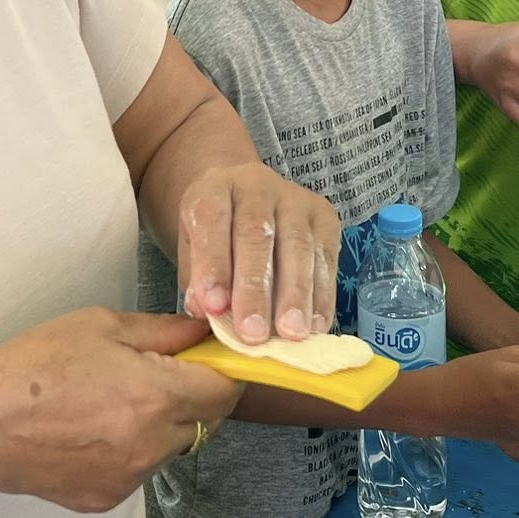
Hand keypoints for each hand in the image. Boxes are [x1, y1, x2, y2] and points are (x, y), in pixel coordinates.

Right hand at [0, 308, 242, 513]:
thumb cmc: (36, 365)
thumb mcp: (102, 326)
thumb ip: (163, 332)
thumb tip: (201, 331)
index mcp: (155, 396)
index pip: (224, 392)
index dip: (224, 372)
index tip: (213, 359)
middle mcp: (151, 444)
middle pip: (205, 423)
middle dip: (196, 398)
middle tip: (162, 374)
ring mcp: (131, 477)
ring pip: (174, 448)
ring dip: (164, 425)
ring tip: (118, 400)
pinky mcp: (109, 498)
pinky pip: (142, 469)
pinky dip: (135, 449)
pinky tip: (98, 428)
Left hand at [176, 162, 339, 342]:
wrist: (245, 200)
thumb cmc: (216, 234)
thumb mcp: (192, 251)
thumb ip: (197, 279)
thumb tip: (207, 310)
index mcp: (214, 187)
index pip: (211, 220)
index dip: (213, 265)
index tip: (212, 308)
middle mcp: (256, 184)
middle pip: (257, 234)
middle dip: (255, 288)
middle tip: (253, 332)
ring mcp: (295, 198)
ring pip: (297, 246)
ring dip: (295, 295)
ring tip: (290, 333)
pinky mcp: (325, 216)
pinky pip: (326, 257)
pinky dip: (322, 295)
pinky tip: (314, 324)